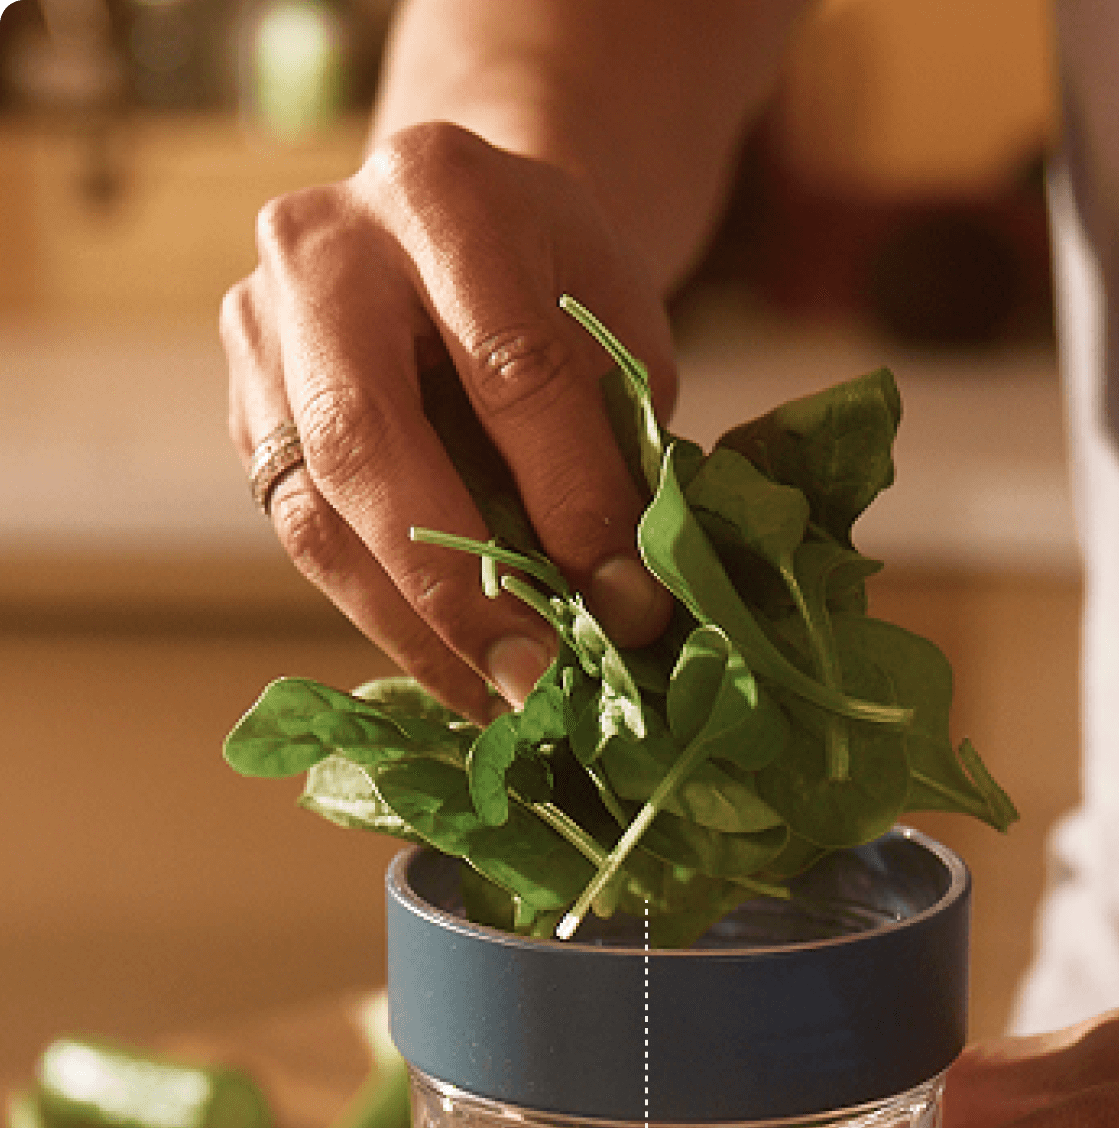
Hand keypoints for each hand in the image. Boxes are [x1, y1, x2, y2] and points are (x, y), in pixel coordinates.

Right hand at [221, 123, 674, 718]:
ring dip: (413, 628)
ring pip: (315, 511)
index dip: (573, 499)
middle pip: (364, 440)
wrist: (455, 224)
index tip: (629, 606)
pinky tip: (454, 670)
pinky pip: (305, 538)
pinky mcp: (244, 411)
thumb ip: (616, 440)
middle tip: (533, 680)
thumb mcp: (617, 325)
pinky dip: (385, 618)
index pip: (508, 366)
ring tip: (497, 700)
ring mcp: (259, 331)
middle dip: (455, 584)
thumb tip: (622, 604)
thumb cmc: (554, 282)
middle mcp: (321, 251)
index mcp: (439, 192)